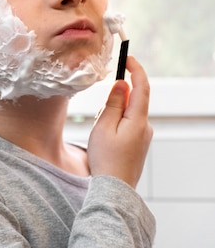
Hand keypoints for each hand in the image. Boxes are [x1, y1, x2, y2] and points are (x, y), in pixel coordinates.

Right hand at [87, 56, 152, 188]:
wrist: (114, 189)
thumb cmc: (106, 159)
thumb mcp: (104, 126)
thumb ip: (113, 103)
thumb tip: (121, 85)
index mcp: (139, 120)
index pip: (142, 86)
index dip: (135, 70)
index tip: (128, 58)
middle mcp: (146, 127)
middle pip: (132, 101)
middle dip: (115, 101)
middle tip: (99, 118)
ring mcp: (144, 137)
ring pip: (127, 115)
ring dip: (112, 116)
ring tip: (100, 137)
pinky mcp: (139, 145)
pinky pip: (127, 127)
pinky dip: (115, 127)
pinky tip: (105, 143)